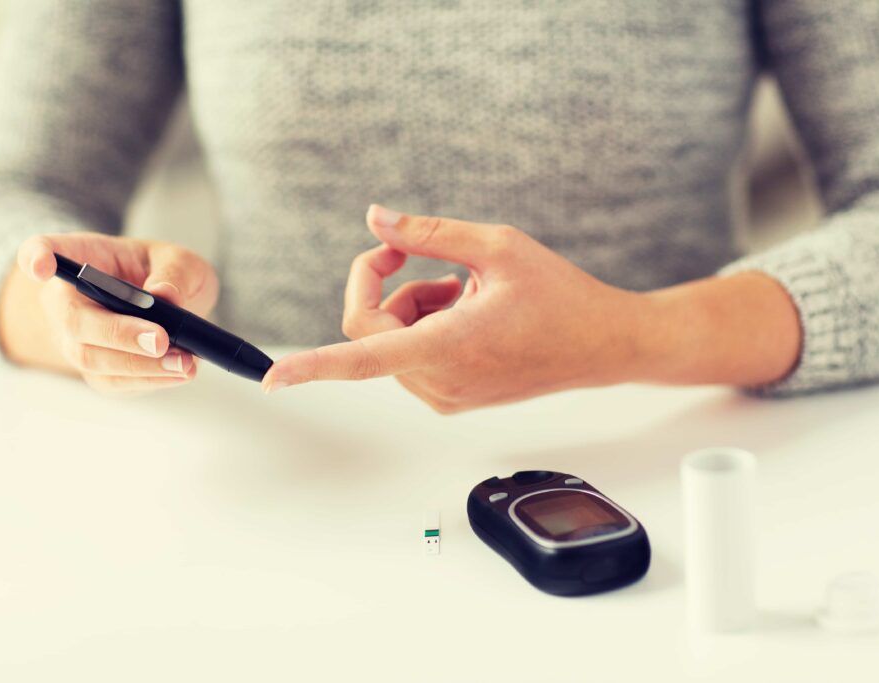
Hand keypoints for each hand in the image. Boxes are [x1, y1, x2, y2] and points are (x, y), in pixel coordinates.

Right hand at [0, 232, 218, 393]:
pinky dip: (148, 380)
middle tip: (160, 339)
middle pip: (73, 320)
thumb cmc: (162, 273)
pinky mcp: (95, 369)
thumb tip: (165, 296)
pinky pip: (113, 381)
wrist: (166, 306)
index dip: (35, 258)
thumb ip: (175, 272)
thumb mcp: (178, 259)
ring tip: (183, 362)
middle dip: (118, 333)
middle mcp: (65, 299)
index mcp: (78, 256)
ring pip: (92, 358)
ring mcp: (74, 339)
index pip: (40, 251)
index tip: (41, 265)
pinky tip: (178, 372)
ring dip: (139, 365)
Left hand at [262, 206, 648, 411]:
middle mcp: (441, 382)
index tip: (273, 381)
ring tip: (464, 289)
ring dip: (410, 306)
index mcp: (449, 346)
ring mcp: (447, 396)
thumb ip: (428, 234)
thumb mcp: (497, 246)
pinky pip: (409, 358)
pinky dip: (423, 327)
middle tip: (423, 256)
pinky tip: (467, 311)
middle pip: (371, 331)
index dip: (313, 367)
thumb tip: (373, 219)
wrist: (605, 344)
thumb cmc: (560, 294)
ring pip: (389, 344)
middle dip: (386, 286)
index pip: (363, 356)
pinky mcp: (454, 399)